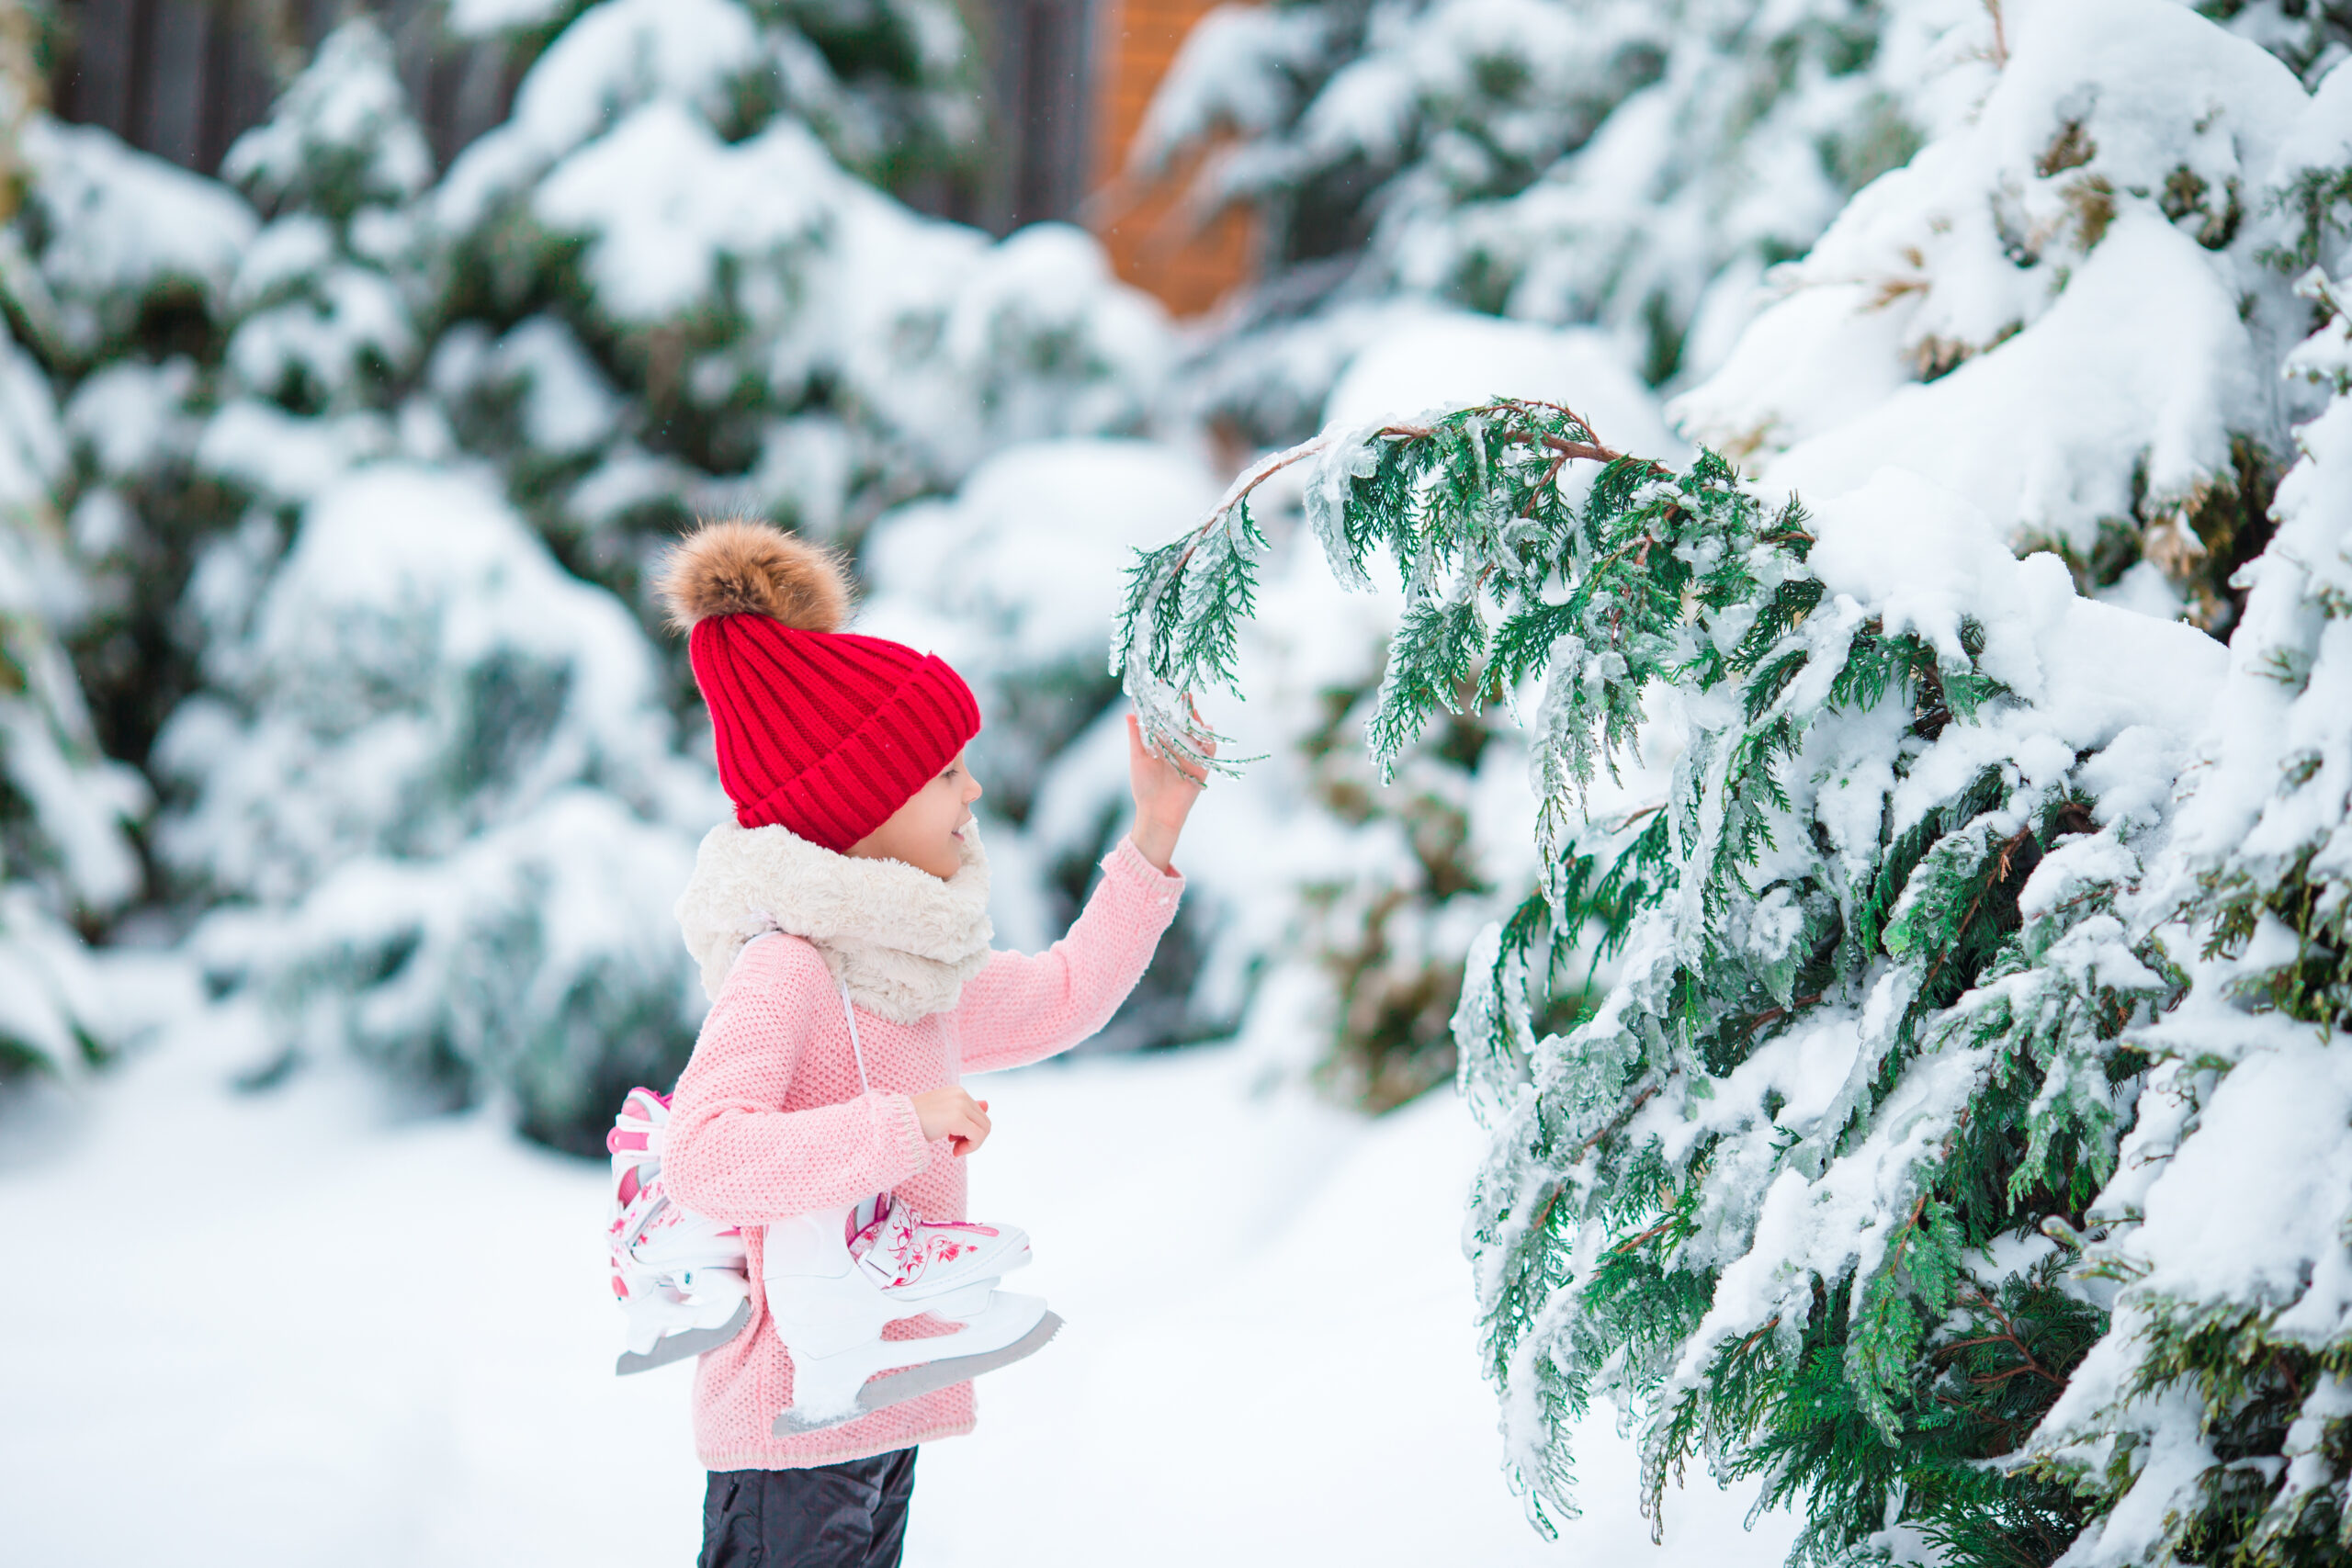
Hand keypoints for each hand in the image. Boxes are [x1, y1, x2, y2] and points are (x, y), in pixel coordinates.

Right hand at [911, 1087, 991, 1155]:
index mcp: (958, 1092)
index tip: (952, 1139)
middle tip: (955, 1147)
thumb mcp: (944, 1114)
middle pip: (984, 1122)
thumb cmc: (916, 1121)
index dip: (970, 1131)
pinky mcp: (957, 1117)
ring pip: (984, 1130)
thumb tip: (987, 1104)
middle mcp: (961, 1095)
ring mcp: (960, 1104)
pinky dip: (970, 1148)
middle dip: (972, 1139)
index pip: (979, 1115)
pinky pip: (977, 1136)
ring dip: (972, 1144)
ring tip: (955, 1149)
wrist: (896, 1123)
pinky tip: (954, 1152)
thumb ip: (966, 1110)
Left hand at [1126, 705, 1210, 872]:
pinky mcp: (1201, 767)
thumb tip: (1130, 713)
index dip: (1166, 704)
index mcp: (1163, 743)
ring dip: (1197, 719)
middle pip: (1184, 722)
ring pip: (1197, 733)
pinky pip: (1208, 751)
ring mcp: (1191, 756)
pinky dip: (1208, 740)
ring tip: (1192, 706)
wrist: (1156, 812)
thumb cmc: (1144, 787)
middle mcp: (1179, 746)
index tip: (1163, 686)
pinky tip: (1205, 728)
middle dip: (1185, 707)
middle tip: (1183, 691)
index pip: (1167, 719)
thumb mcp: (1138, 758)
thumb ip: (1137, 736)